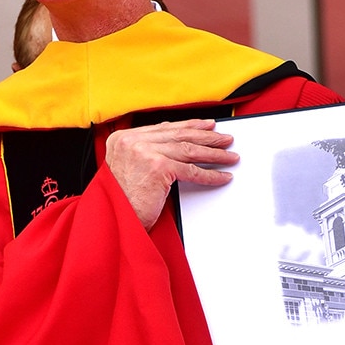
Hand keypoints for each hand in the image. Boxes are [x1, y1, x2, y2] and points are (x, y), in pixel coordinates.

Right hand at [105, 118, 238, 229]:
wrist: (115, 218)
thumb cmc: (122, 198)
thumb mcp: (129, 166)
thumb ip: (146, 150)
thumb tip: (175, 140)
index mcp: (124, 138)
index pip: (165, 128)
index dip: (190, 126)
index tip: (207, 126)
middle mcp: (133, 141)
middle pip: (179, 136)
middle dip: (207, 137)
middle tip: (225, 139)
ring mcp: (145, 152)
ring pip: (189, 150)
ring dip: (214, 154)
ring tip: (229, 156)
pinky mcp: (158, 168)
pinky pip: (191, 171)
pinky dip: (210, 175)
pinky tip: (222, 176)